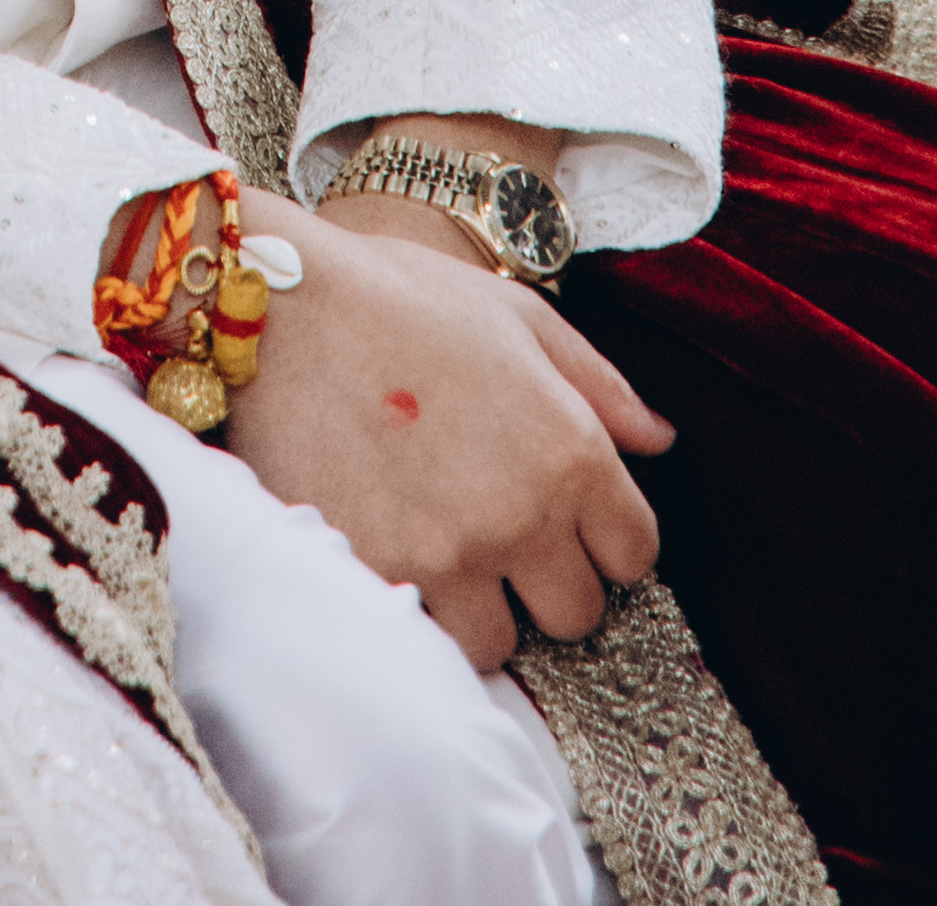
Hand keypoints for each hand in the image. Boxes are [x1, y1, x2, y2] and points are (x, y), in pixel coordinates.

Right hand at [219, 194, 670, 671]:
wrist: (276, 306)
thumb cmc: (397, 296)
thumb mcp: (514, 313)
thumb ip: (599, 383)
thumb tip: (660, 439)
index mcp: (569, 451)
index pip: (634, 554)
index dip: (603, 537)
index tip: (565, 517)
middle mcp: (523, 516)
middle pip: (576, 613)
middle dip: (546, 578)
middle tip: (499, 530)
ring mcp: (452, 557)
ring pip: (501, 641)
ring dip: (479, 605)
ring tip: (441, 544)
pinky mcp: (384, 578)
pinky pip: (426, 638)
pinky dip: (417, 607)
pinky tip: (394, 546)